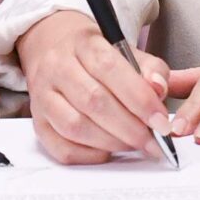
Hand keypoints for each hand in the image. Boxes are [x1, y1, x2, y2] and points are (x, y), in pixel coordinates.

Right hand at [16, 10, 174, 165]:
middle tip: (154, 142)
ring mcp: (42, 96)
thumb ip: (150, 68)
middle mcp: (56, 67)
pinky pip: (61, 148)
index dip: (139, 98)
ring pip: (75, 126)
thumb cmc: (96, 57)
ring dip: (112, 142)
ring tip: (134, 145)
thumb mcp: (126, 50)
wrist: (53, 50)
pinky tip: (108, 150)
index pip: (110, 68)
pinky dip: (89, 156)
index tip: (161, 122)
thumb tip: (159, 89)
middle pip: (93, 101)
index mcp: (82, 43)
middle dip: (130, 128)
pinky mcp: (38, 122)